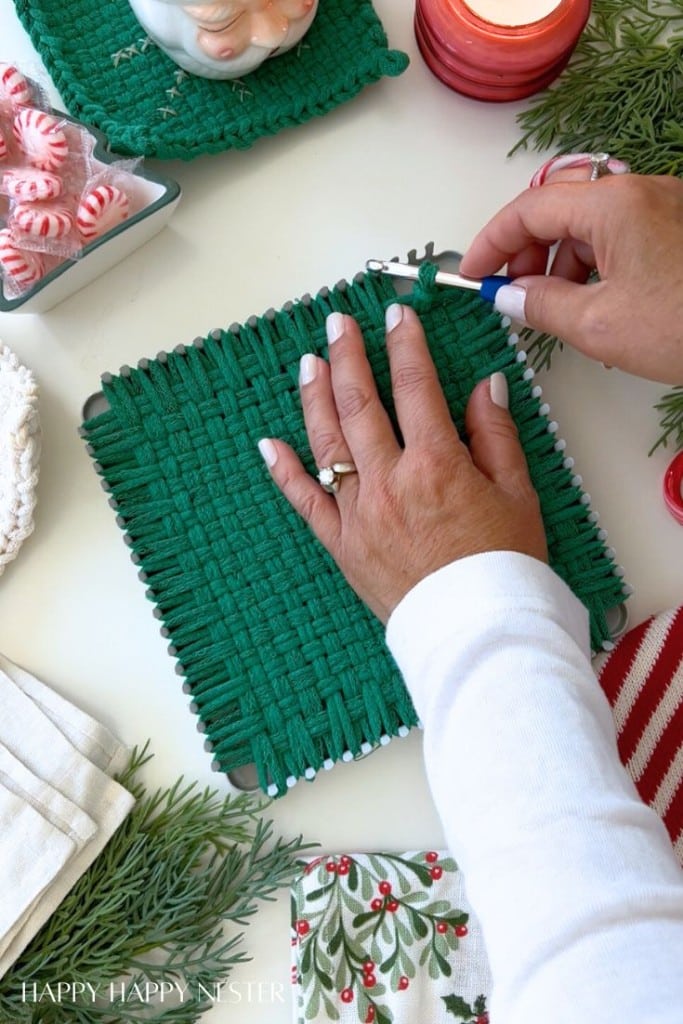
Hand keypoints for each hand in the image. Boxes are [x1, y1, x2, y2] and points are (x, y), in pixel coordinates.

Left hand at [258, 305, 546, 624]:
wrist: (478, 633)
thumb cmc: (502, 568)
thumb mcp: (517, 494)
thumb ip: (496, 435)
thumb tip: (485, 387)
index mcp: (436, 463)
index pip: (414, 385)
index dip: (403, 343)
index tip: (396, 316)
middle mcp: (390, 481)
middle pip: (359, 402)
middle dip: (348, 355)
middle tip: (339, 324)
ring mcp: (359, 513)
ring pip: (326, 442)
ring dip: (314, 396)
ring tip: (308, 362)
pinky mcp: (342, 544)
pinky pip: (305, 501)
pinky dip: (284, 471)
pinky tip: (269, 444)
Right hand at [460, 174, 682, 383]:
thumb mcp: (600, 325)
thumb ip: (542, 306)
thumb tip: (510, 297)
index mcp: (613, 204)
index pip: (528, 209)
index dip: (491, 243)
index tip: (473, 273)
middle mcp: (638, 193)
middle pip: (558, 208)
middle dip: (527, 251)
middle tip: (514, 294)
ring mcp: (663, 207)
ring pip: (590, 223)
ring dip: (562, 261)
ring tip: (558, 308)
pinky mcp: (678, 229)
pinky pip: (620, 235)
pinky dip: (595, 264)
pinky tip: (597, 303)